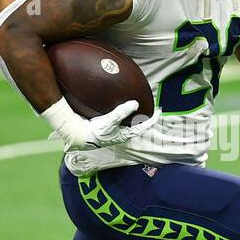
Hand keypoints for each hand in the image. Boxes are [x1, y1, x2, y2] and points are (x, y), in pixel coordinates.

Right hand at [43, 98, 157, 151]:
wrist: (79, 136)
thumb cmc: (95, 132)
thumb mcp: (110, 121)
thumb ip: (122, 112)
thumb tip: (135, 103)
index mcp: (125, 134)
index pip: (142, 127)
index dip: (152, 119)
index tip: (159, 111)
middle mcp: (121, 133)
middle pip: (136, 124)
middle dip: (143, 117)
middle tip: (150, 108)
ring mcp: (114, 130)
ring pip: (128, 121)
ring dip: (133, 114)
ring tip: (137, 106)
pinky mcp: (107, 126)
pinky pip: (118, 118)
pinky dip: (122, 111)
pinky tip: (118, 105)